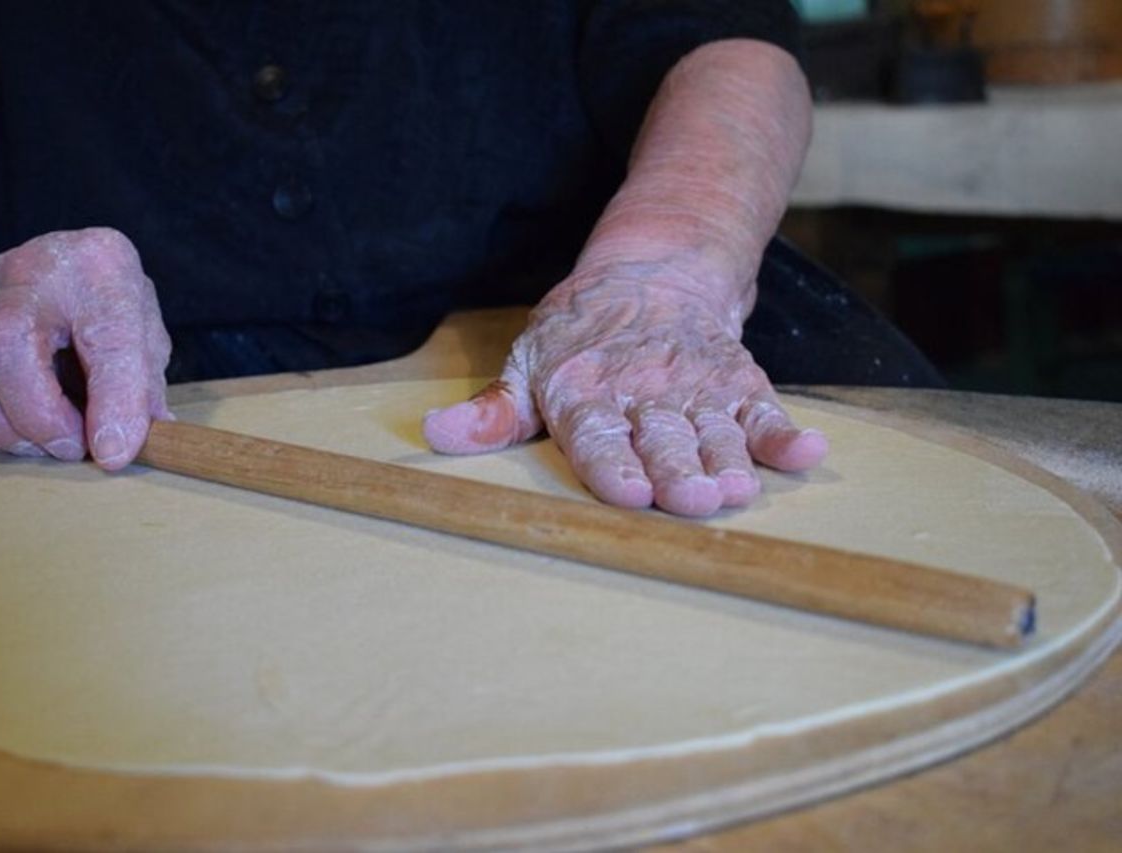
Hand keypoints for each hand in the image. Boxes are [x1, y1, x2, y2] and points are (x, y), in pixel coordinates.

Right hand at [0, 228, 170, 468]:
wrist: (36, 279)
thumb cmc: (101, 313)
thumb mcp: (142, 338)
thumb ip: (143, 388)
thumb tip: (136, 445)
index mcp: (100, 266)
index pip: (108, 334)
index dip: (115, 400)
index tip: (114, 453)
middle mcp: (29, 267)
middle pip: (5, 337)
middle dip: (37, 414)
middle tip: (70, 449)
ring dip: (0, 425)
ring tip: (40, 446)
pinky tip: (7, 434)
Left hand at [422, 264, 826, 515]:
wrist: (653, 274)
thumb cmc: (578, 337)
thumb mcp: (527, 366)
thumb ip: (493, 412)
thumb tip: (434, 435)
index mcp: (584, 393)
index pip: (598, 436)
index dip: (614, 466)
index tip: (630, 494)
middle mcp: (643, 392)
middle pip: (661, 437)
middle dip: (676, 470)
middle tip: (690, 499)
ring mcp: (696, 388)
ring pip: (714, 431)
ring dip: (728, 461)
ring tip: (737, 488)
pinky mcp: (738, 385)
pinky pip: (765, 412)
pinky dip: (786, 434)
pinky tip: (809, 453)